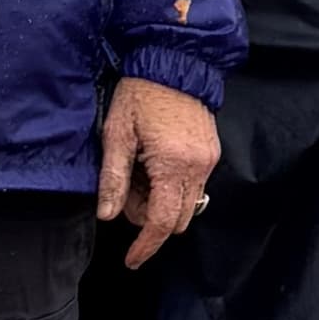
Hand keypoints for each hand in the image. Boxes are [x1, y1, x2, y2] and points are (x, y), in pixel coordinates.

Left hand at [97, 74, 221, 267]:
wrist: (172, 60)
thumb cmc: (140, 94)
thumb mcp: (116, 135)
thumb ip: (112, 178)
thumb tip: (107, 215)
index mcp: (173, 165)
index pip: (162, 222)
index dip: (146, 245)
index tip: (132, 259)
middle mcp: (198, 167)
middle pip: (178, 220)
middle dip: (151, 219)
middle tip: (126, 192)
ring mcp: (209, 160)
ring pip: (188, 205)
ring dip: (162, 203)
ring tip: (139, 173)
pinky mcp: (212, 152)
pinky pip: (194, 186)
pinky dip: (173, 187)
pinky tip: (154, 164)